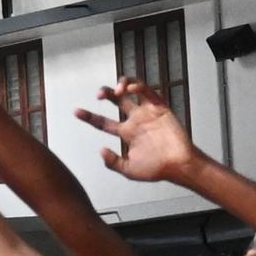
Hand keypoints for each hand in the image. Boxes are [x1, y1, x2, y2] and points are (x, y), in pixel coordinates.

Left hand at [75, 79, 200, 183]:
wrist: (178, 165)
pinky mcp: (160, 108)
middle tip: (99, 94)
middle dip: (106, 93)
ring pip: (132, 91)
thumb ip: (113, 162)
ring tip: (116, 91)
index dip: (90, 117)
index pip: (104, 122)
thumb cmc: (157, 169)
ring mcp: (147, 113)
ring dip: (122, 85)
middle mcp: (136, 120)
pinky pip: (148, 92)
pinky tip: (130, 89)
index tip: (76, 112)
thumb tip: (101, 150)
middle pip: (117, 101)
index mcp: (127, 133)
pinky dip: (139, 87)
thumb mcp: (129, 170)